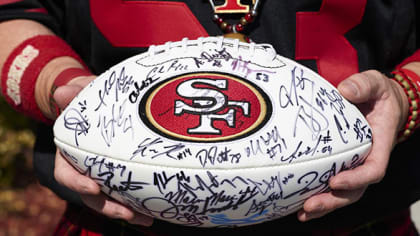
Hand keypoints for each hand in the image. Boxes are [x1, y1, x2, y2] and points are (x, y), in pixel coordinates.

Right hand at [52, 75, 153, 225]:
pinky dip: (140, 201)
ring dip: (127, 211)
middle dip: (108, 207)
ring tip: (147, 218)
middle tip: (128, 214)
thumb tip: (63, 93)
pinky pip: (127, 192)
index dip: (77, 183)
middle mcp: (84, 169)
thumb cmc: (90, 100)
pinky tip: (157, 207)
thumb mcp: (83, 94)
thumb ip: (75, 94)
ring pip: (110, 200)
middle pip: (91, 196)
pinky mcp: (120, 175)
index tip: (94, 188)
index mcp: (69, 154)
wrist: (102, 103)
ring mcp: (103, 174)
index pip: (66, 173)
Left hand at [297, 70, 408, 220]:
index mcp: (379, 145)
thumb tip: (345, 90)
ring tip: (302, 212)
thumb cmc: (377, 95)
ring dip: (323, 205)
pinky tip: (298, 204)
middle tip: (310, 205)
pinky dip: (317, 196)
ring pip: (341, 194)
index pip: (372, 170)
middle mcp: (366, 160)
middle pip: (354, 190)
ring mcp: (353, 166)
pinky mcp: (340, 165)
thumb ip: (363, 85)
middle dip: (332, 200)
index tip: (335, 181)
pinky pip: (330, 185)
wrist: (379, 102)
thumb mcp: (375, 84)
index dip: (355, 179)